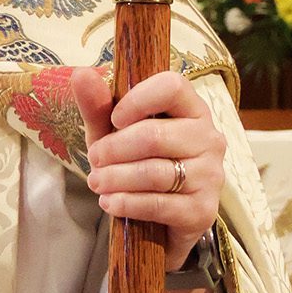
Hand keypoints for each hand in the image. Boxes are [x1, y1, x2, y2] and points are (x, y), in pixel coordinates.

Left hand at [71, 66, 225, 273]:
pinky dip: (126, 203)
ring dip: (115, 178)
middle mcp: (209, 139)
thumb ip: (98, 106)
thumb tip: (81, 73)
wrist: (158, 219)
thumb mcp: (112, 132)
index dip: (138, 100)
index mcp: (192, 109)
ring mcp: (210, 176)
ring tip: (96, 182)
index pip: (173, 87)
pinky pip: (158, 204)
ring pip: (154, 172)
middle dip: (114, 148)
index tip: (115, 119)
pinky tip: (109, 202)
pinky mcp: (202, 210)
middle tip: (94, 159)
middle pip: (155, 135)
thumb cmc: (136, 162)